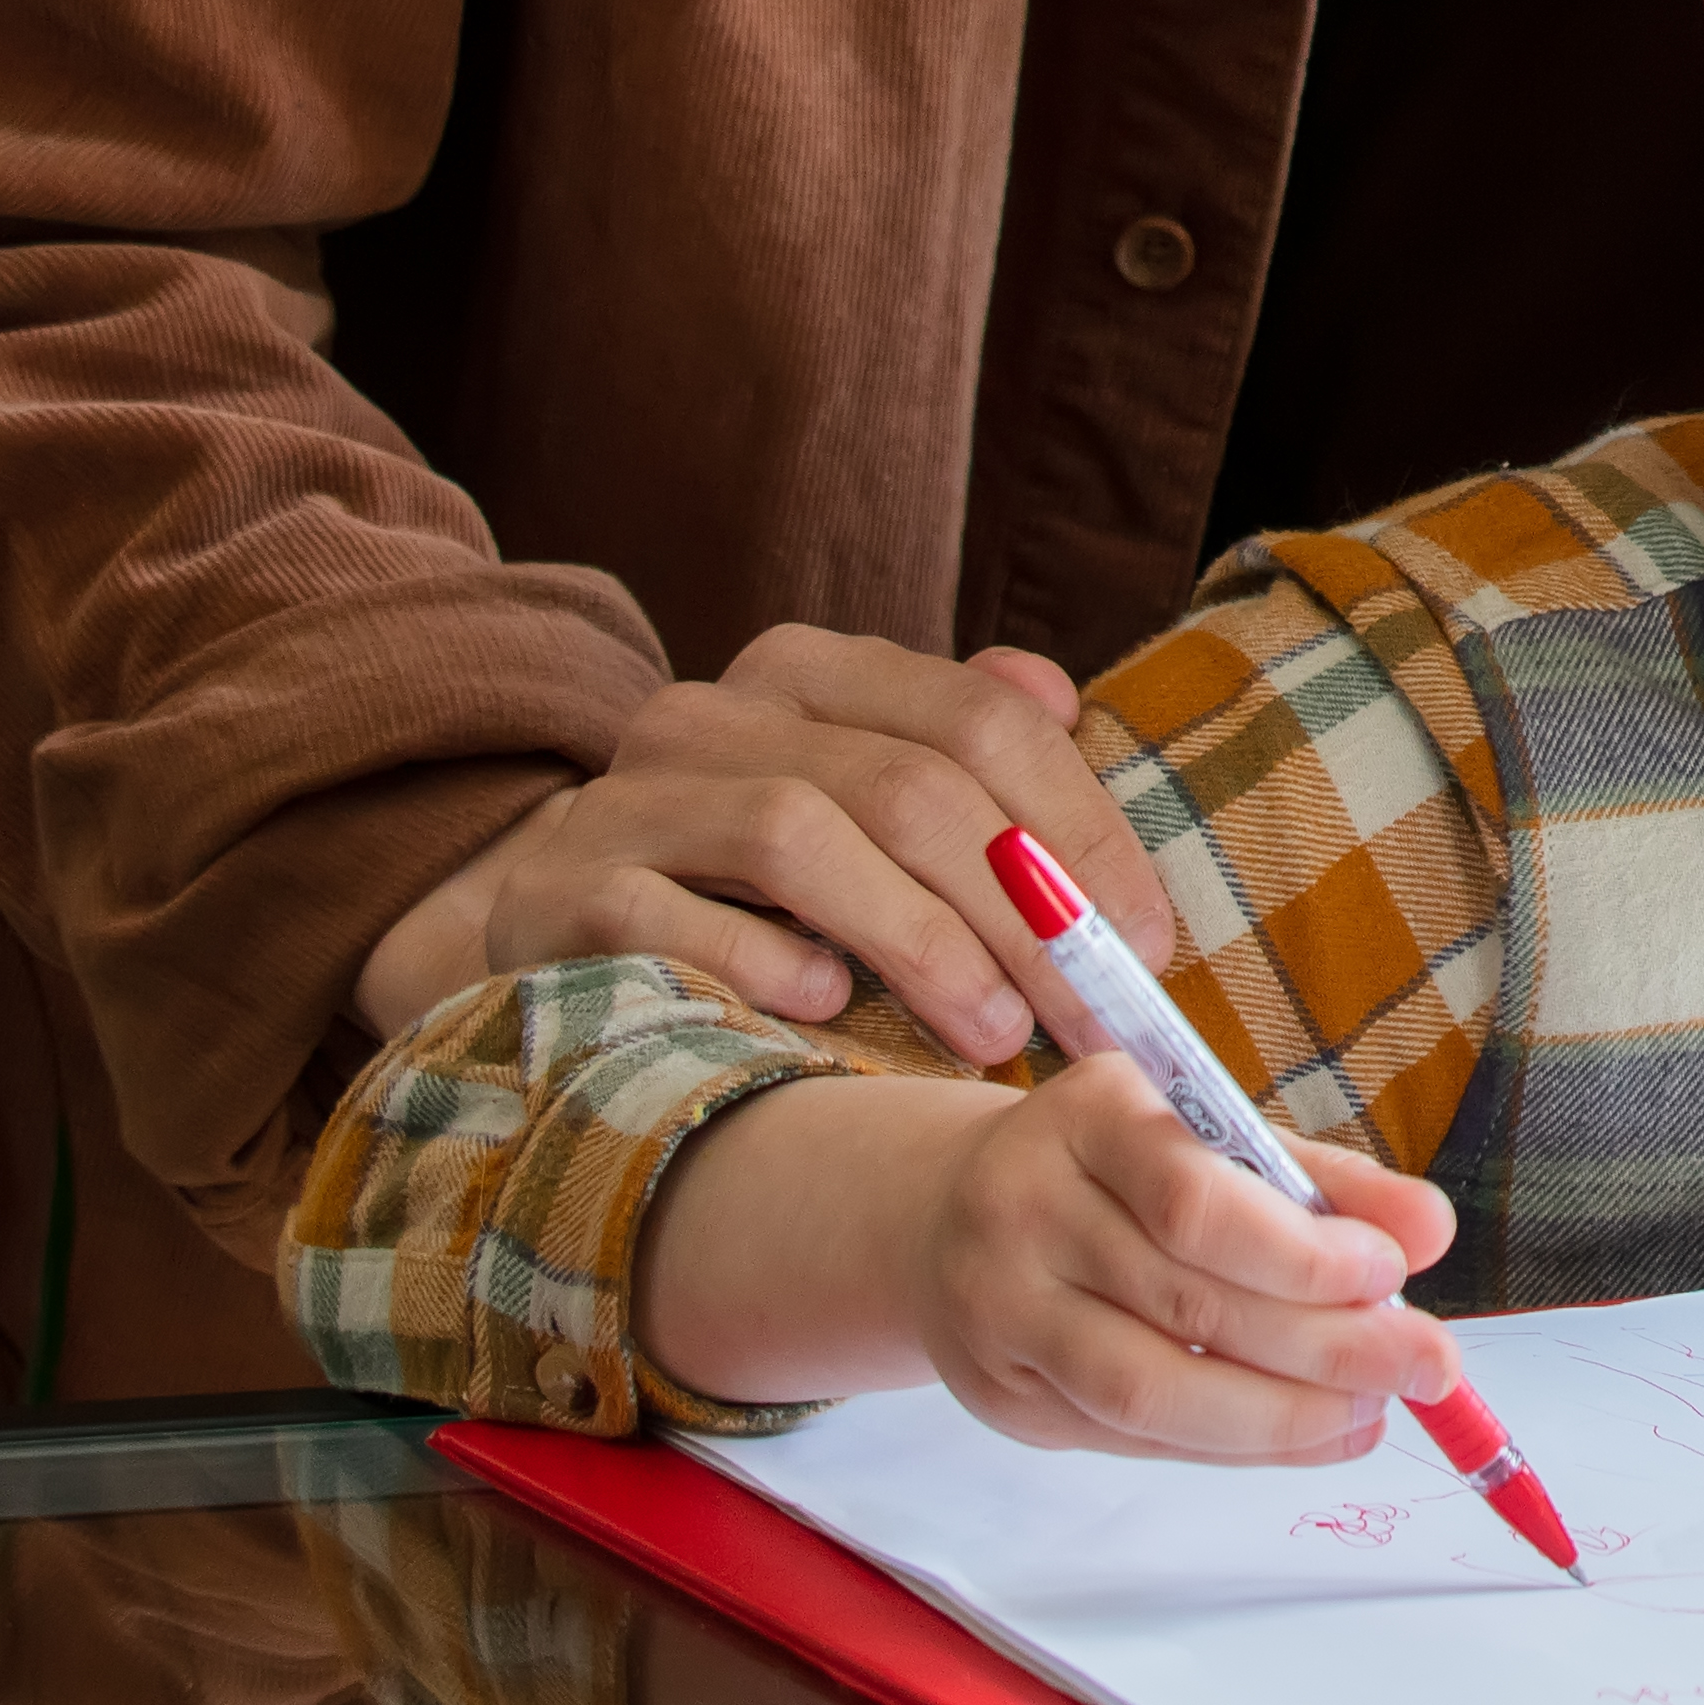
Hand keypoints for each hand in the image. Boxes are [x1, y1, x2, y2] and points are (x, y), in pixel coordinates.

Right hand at [354, 626, 1170, 1062]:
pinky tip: (830, 1008)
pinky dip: (764, 960)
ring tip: (993, 1030)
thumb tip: (1059, 694)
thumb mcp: (871, 821)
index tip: (1147, 939)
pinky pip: (674, 915)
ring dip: (918, 939)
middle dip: (1021, 908)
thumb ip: (961, 756)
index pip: (975, 718)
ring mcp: (622, 798)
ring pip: (800, 832)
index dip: (1079, 825)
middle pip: (905, 783)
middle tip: (1089, 1011)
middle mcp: (708, 712)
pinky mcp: (556, 891)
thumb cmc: (759, 903)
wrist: (561, 960)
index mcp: (807, 674)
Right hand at [899, 1053, 1462, 1464]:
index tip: (1395, 1273)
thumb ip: (1325, 1182)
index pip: (1195, 1201)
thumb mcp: (1215, 1136)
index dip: (1302, 1252)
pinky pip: (1131, 1438)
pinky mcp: (1004, 1397)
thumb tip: (1431, 1229)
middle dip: (1326, 1346)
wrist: (947, 1214)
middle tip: (1425, 1364)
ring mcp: (1001, 1312)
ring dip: (1281, 1416)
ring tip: (1371, 1412)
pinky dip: (1234, 1446)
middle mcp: (1024, 1210)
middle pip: (1184, 1301)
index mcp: (1087, 1117)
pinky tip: (1309, 1436)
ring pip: (1149, 1390)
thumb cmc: (1118, 1170)